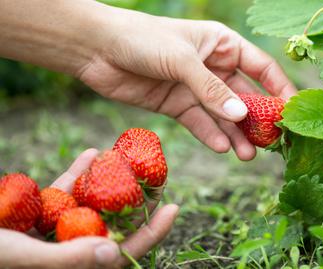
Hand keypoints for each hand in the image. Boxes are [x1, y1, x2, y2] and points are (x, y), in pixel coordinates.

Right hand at [0, 149, 178, 268]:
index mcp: (73, 266)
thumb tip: (112, 253)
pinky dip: (75, 174)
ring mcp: (53, 230)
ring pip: (90, 204)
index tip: (174, 207)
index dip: (151, 233)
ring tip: (127, 159)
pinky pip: (61, 193)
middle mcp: (68, 249)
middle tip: (157, 175)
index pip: (122, 252)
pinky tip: (90, 153)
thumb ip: (68, 259)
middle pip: (112, 224)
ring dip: (108, 182)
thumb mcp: (22, 256)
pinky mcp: (35, 213)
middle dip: (135, 200)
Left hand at [79, 12, 296, 160]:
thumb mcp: (182, 60)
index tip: (291, 113)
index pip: (261, 68)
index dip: (279, 89)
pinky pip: (199, 123)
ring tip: (248, 155)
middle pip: (245, 96)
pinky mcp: (177, 105)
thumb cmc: (143, 39)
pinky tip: (223, 148)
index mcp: (222, 44)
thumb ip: (211, 89)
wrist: (96, 49)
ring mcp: (195, 88)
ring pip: (223, 114)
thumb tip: (241, 116)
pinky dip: (211, 135)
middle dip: (256, 120)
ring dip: (235, 134)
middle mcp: (213, 66)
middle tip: (270, 143)